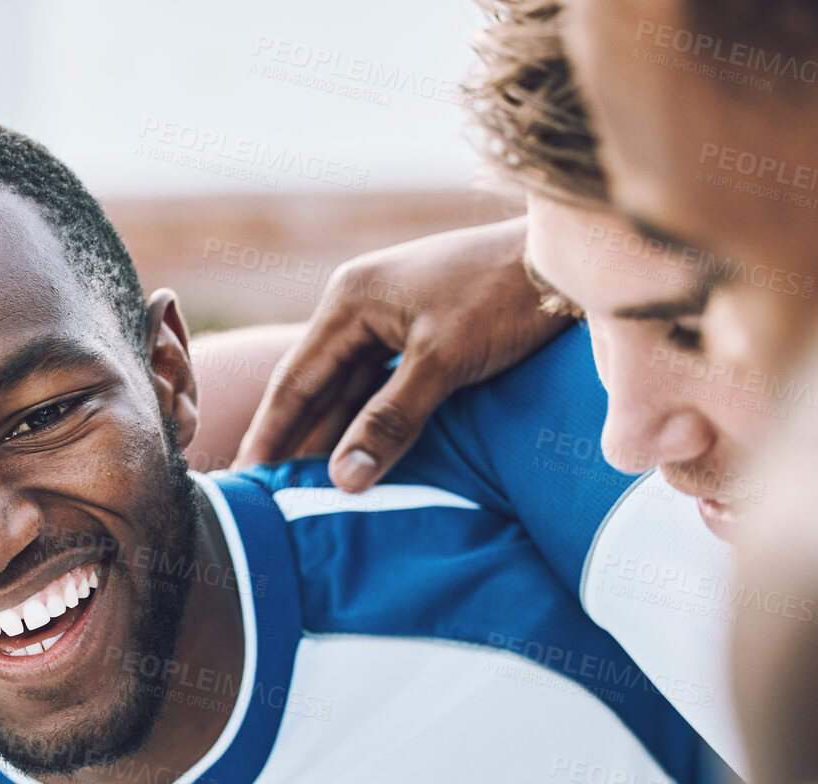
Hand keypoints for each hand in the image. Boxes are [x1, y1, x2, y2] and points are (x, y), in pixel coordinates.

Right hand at [234, 216, 566, 490]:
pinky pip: (378, 383)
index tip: (248, 474)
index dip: (272, 431)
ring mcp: (388, 314)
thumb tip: (343, 480)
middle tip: (268, 489)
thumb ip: (390, 421)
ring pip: (348, 387)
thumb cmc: (503, 298)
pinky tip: (359, 453)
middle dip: (295, 436)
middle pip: (315, 384)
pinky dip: (366, 419)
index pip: (295, 379)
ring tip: (306, 484)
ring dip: (332, 432)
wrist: (568, 259)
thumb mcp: (442, 362)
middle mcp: (358, 303)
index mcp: (349, 299)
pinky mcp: (419, 328)